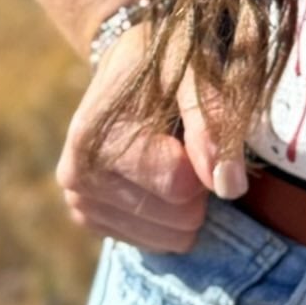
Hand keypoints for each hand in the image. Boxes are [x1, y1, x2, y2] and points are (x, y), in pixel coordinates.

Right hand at [54, 20, 248, 253]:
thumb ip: (213, 123)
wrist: (126, 62)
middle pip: (177, 217)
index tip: (199, 133)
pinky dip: (167, 215)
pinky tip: (156, 176)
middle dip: (197, 186)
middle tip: (186, 144)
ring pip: (168, 237)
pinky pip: (152, 242)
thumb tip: (228, 187)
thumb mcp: (195, 73)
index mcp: (96, 138)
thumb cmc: (167, 62)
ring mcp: (79, 201)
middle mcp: (77, 175)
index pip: (179, 186)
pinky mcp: (89, 217)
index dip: (207, 162)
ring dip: (183, 202)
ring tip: (170, 156)